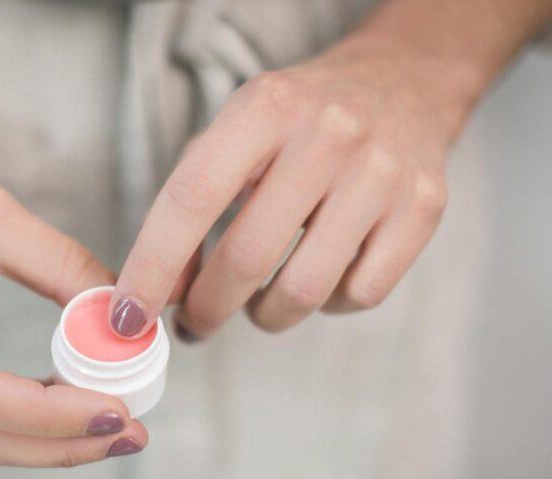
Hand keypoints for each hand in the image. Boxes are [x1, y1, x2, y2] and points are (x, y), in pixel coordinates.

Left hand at [110, 37, 466, 340]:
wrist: (402, 84)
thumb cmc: (299, 122)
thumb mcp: (235, 135)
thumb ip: (190, 205)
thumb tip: (161, 292)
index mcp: (266, 108)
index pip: (191, 199)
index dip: (153, 266)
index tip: (127, 315)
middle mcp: (329, 135)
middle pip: (247, 258)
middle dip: (207, 308)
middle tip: (194, 321)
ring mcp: (382, 173)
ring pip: (304, 290)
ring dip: (264, 315)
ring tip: (255, 302)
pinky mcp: (423, 210)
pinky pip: (358, 296)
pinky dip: (325, 305)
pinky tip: (318, 278)